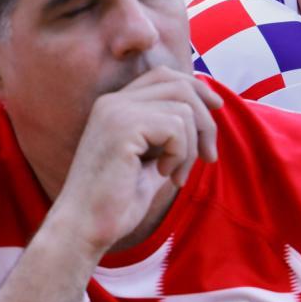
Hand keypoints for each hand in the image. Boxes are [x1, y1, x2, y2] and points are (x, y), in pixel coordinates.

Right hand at [48, 68, 220, 258]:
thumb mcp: (149, 163)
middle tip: (208, 157)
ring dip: (192, 147)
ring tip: (176, 175)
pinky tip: (164, 174)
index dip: (196, 89)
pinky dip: (181, 154)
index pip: (163, 76)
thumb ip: (168, 140)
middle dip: (205, 121)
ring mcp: (116, 112)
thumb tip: (204, 124)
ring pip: (183, 108)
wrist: (84, 226)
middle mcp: (112, 101)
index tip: (215, 112)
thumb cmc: (114, 203)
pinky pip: (176, 127)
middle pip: (179, 86)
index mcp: (114, 106)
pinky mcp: (123, 127)